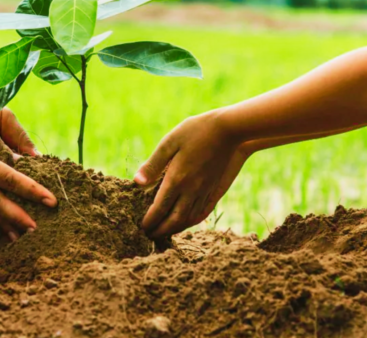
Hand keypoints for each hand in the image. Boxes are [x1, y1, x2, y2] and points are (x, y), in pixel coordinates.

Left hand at [134, 109, 249, 237]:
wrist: (229, 129)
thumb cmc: (196, 131)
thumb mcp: (170, 142)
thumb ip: (153, 164)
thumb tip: (137, 182)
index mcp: (177, 179)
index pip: (160, 208)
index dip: (150, 221)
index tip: (142, 227)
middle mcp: (191, 190)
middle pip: (174, 220)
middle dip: (161, 230)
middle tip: (150, 236)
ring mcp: (205, 191)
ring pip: (189, 219)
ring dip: (175, 229)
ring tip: (165, 232)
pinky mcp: (215, 189)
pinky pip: (203, 212)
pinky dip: (192, 222)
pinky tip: (187, 222)